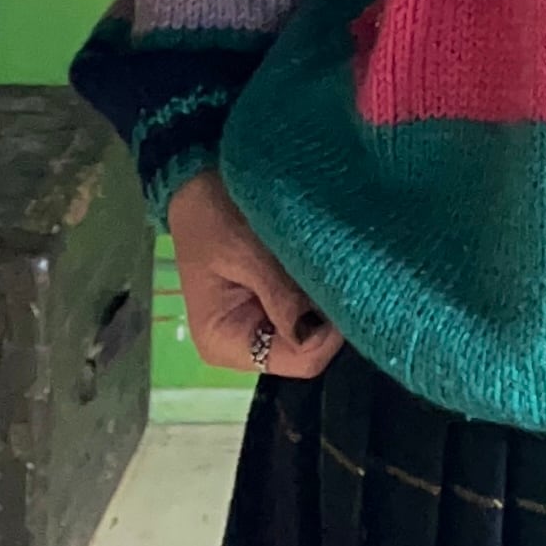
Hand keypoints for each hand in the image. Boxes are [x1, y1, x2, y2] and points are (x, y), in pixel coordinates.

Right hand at [167, 170, 343, 377]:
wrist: (199, 185)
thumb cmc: (214, 216)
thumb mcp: (246, 252)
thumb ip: (281, 294)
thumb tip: (314, 332)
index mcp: (226, 342)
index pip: (300, 360)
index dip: (330, 332)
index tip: (346, 289)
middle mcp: (246, 345)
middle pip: (312, 347)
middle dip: (330, 313)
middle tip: (341, 271)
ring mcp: (262, 324)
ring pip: (316, 327)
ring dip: (325, 297)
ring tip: (330, 262)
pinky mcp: (274, 304)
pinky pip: (310, 306)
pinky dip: (319, 287)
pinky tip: (321, 261)